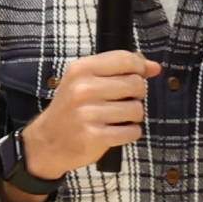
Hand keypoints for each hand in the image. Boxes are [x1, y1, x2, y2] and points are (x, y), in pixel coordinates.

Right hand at [20, 50, 161, 177]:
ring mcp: (88, 113)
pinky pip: (132, 131)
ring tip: (117, 118)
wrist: (48, 142)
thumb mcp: (87, 81)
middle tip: (123, 101)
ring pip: (136, 109)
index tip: (136, 77)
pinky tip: (116, 131)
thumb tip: (154, 67)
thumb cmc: (72, 108)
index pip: (125, 59)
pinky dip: (130, 133)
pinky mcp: (94, 136)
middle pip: (136, 84)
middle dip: (136, 95)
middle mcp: (83, 89)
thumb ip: (120, 70)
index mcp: (81, 69)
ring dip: (133, 116)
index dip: (139, 68)